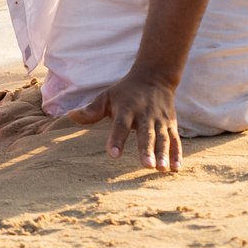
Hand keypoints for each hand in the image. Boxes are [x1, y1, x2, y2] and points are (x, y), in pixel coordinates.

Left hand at [66, 70, 182, 171]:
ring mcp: (160, 120)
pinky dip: (177, 154)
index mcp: (127, 109)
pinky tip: (176, 168)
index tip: (113, 155)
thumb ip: (91, 110)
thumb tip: (70, 115)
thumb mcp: (106, 96)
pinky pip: (176, 140)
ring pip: (163, 138)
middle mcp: (144, 115)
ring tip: (161, 169)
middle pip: (146, 134)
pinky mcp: (171, 125)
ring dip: (163, 154)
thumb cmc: (124, 92)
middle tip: (146, 165)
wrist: (154, 77)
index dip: (117, 139)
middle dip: (146, 150)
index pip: (120, 125)